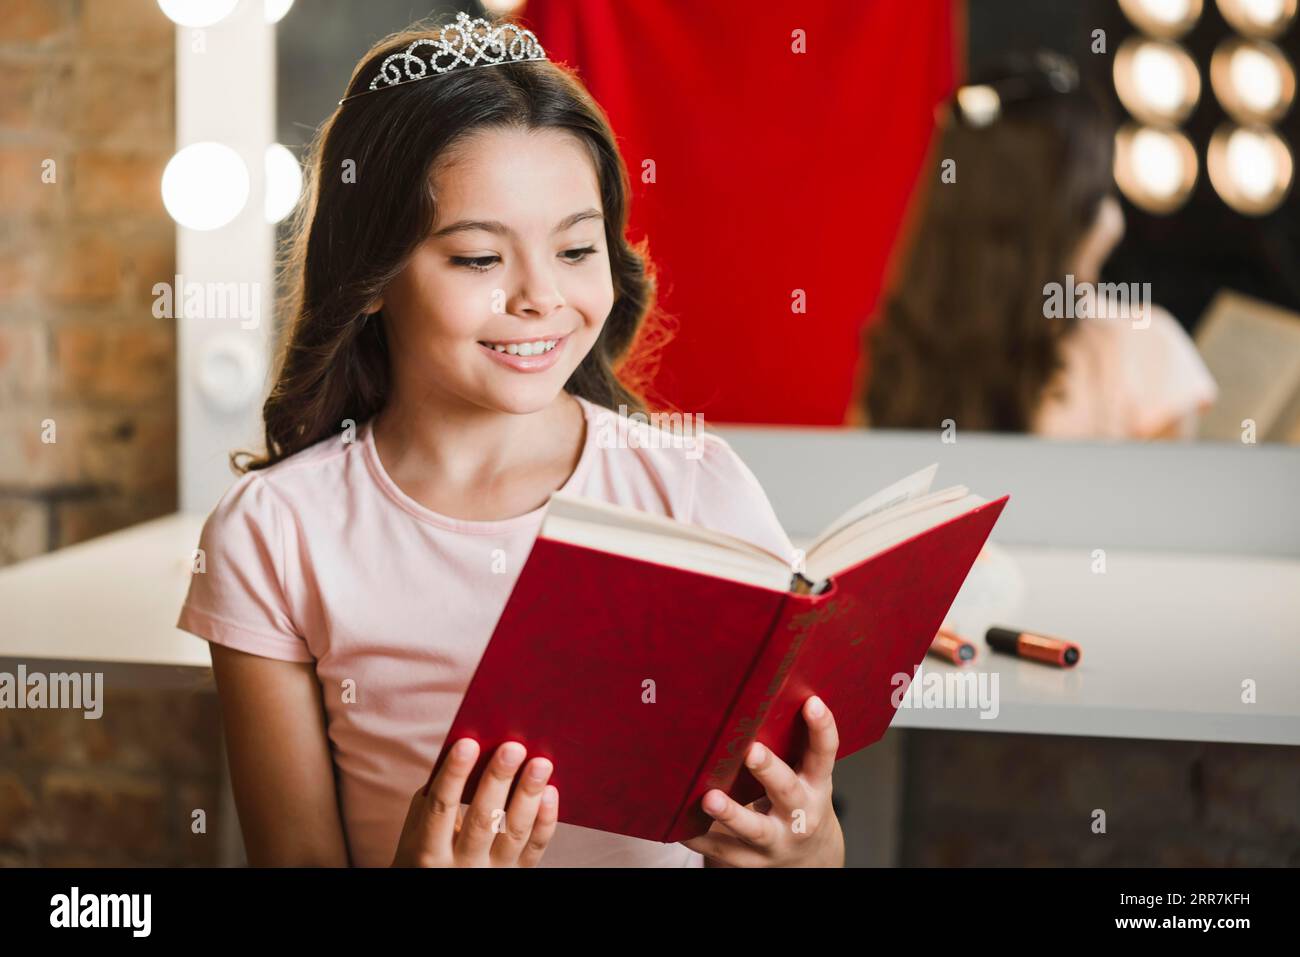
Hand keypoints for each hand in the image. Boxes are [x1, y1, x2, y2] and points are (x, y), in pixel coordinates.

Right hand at [392, 738, 557, 866]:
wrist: (445, 887)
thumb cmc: (431, 845)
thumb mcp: (420, 827)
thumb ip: (439, 795)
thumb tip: (475, 750)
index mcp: (429, 850)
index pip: (441, 808)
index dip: (454, 775)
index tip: (468, 743)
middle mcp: (461, 866)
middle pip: (482, 819)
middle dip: (498, 780)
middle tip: (513, 748)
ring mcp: (493, 872)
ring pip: (514, 833)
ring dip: (528, 794)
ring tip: (540, 763)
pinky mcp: (519, 873)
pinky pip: (535, 847)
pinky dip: (545, 819)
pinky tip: (550, 791)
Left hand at [680, 695, 844, 866]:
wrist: (809, 856)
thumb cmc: (798, 798)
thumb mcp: (805, 774)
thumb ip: (789, 742)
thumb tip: (755, 690)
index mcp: (816, 784)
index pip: (823, 754)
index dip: (821, 728)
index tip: (811, 703)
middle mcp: (800, 814)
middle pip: (786, 791)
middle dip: (768, 771)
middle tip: (750, 750)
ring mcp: (776, 840)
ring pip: (754, 829)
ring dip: (731, 814)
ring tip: (708, 798)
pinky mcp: (751, 861)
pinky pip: (723, 850)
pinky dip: (700, 837)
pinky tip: (678, 824)